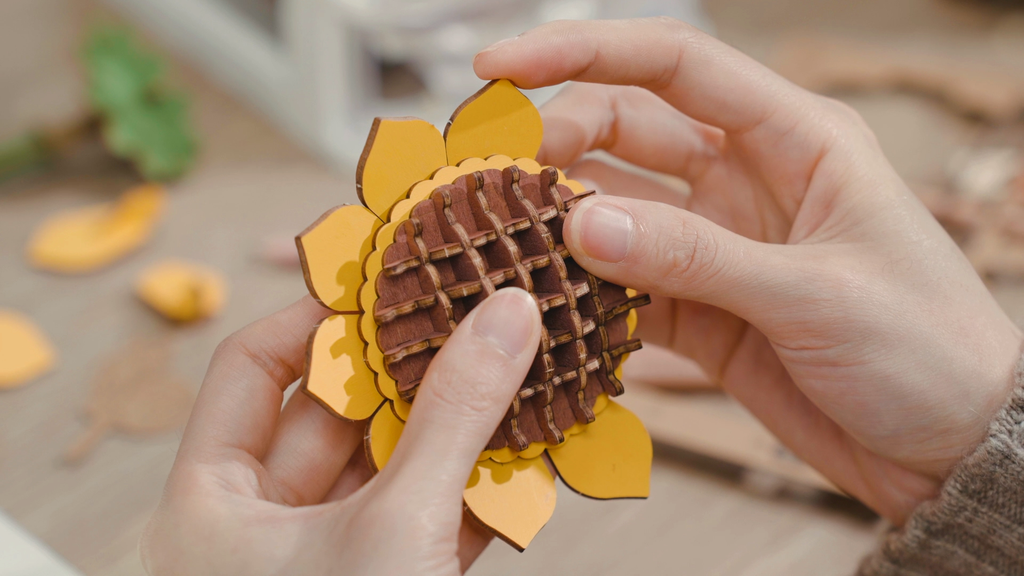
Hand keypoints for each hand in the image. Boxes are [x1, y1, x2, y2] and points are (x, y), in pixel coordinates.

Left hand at [140, 289, 540, 574]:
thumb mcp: (395, 529)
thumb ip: (453, 416)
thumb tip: (506, 314)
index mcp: (211, 504)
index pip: (255, 367)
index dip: (322, 316)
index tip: (391, 277)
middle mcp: (262, 528)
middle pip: (337, 411)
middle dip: (411, 366)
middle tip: (471, 310)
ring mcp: (331, 559)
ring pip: (394, 463)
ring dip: (456, 423)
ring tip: (513, 364)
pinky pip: (431, 515)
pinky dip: (477, 486)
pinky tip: (527, 448)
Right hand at [474, 18, 1022, 523]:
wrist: (951, 447)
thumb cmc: (926, 348)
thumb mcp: (813, 291)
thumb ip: (693, 256)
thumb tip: (579, 223)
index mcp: (796, 139)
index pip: (675, 65)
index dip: (583, 53)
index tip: (502, 66)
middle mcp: (748, 179)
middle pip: (627, 130)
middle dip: (557, 143)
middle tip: (496, 180)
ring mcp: (718, 245)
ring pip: (616, 210)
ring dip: (559, 221)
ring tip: (499, 239)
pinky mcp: (700, 309)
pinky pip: (623, 287)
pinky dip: (583, 294)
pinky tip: (546, 306)